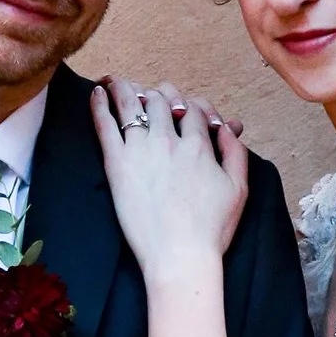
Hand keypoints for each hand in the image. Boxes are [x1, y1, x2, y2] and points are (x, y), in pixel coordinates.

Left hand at [92, 84, 249, 282]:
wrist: (180, 255)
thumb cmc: (211, 229)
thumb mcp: (238, 189)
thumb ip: (235, 154)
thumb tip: (229, 129)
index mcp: (199, 145)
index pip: (193, 109)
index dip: (189, 104)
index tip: (183, 109)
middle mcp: (169, 141)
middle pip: (161, 101)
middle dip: (158, 93)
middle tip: (150, 95)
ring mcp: (141, 150)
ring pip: (132, 104)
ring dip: (125, 88)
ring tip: (116, 81)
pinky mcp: (117, 164)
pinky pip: (105, 125)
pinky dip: (100, 104)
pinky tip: (97, 92)